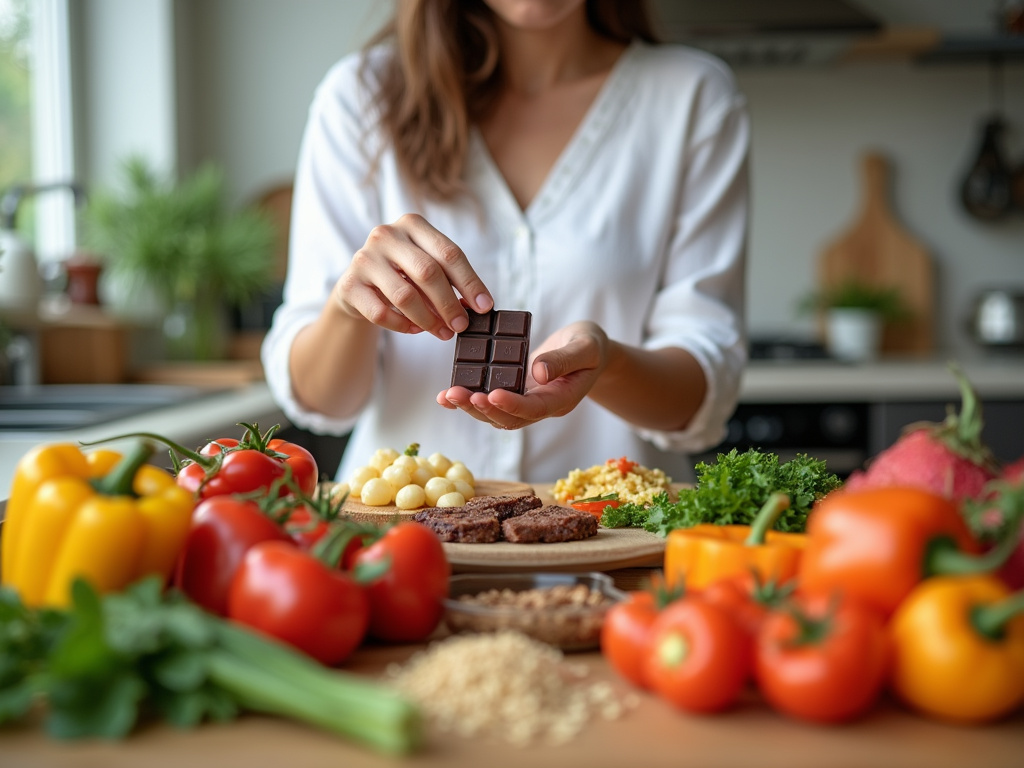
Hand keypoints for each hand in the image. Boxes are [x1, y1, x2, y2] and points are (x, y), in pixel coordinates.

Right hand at [333, 213, 492, 339]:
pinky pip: (382, 313)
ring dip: (429, 319)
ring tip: (443, 333)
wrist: (358, 286)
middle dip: (449, 303)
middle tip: (462, 325)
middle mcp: (386, 235)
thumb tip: (477, 306)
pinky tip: (415, 329)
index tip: (485, 306)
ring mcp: (364, 258)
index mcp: (412, 224)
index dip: (470, 282)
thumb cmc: (402, 275)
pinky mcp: (349, 284)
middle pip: (428, 272)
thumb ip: (449, 280)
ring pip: (405, 295)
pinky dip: (403, 325)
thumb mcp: (425, 267)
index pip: (449, 253)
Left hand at [436, 321, 609, 429]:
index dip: (512, 404)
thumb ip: (564, 359)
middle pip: (509, 418)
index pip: (535, 408)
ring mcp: (526, 403)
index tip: (491, 394)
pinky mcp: (514, 393)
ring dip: (470, 407)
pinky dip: (467, 401)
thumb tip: (537, 372)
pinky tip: (445, 396)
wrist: (589, 352)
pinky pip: (490, 402)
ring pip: (495, 415)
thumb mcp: (586, 347)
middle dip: (481, 408)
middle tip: (457, 394)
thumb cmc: (591, 346)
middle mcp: (541, 407)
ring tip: (447, 395)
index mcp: (561, 399)